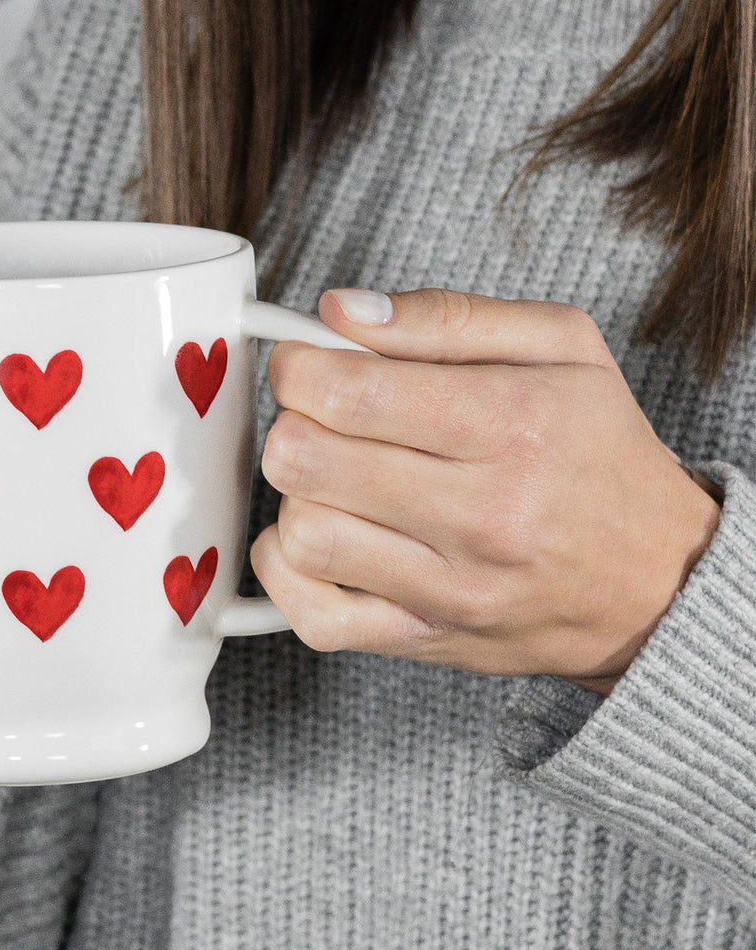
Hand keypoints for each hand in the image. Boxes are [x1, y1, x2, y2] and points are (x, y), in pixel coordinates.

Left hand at [252, 288, 721, 694]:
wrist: (662, 581)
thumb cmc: (602, 454)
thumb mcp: (561, 348)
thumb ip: (446, 316)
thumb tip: (341, 311)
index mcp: (511, 424)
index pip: (349, 392)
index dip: (298, 367)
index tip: (306, 363)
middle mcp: (481, 514)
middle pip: (307, 461)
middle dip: (291, 424)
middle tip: (319, 418)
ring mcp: (450, 588)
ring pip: (302, 535)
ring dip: (296, 496)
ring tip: (333, 479)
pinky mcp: (424, 637)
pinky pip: (312, 615)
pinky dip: (287, 573)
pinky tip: (316, 537)